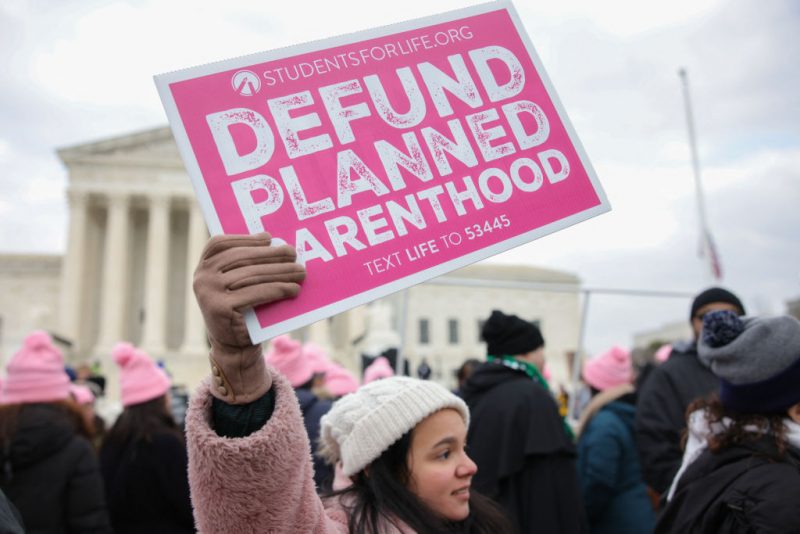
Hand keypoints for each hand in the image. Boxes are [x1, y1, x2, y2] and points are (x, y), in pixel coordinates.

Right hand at [193, 232, 305, 402]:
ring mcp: (209, 293)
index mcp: (203, 267)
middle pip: (241, 258)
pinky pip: (256, 292)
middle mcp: (202, 278)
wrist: (234, 346)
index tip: (268, 238)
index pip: (219, 243)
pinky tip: (294, 290)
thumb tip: (276, 243)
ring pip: (252, 275)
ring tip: (300, 272)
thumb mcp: (237, 284)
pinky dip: (278, 289)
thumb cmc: (242, 309)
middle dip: (271, 255)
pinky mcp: (222, 308)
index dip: (243, 238)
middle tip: (294, 253)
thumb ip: (246, 264)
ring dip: (280, 272)